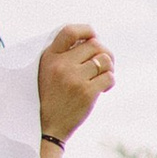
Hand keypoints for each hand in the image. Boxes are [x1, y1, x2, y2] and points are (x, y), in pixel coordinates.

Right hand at [35, 24, 113, 146]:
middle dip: (103, 53)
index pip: (69, 31)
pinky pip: (109, 77)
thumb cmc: (50, 96)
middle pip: (94, 45)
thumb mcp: (47, 70)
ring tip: (101, 78)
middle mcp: (61, 65)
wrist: (47, 127)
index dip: (86, 30)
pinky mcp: (87, 93)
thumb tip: (92, 38)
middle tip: (102, 65)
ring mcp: (74, 79)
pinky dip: (109, 82)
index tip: (93, 37)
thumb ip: (63, 54)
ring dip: (108, 68)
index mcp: (50, 56)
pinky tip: (102, 89)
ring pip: (105, 60)